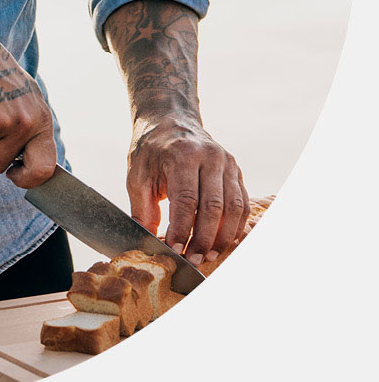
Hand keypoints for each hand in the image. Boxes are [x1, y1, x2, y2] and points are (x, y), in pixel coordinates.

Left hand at [127, 115, 248, 263]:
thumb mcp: (137, 175)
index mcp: (181, 155)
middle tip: (193, 259)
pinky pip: (243, 203)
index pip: (186, 200)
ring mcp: (227, 162)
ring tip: (208, 255)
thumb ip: (142, 208)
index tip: (174, 249)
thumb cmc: (151, 151)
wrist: (170, 121)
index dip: (182, 229)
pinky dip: (235, 226)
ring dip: (223, 237)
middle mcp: (209, 156)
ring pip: (234, 207)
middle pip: (213, 206)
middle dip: (203, 238)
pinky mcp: (236, 170)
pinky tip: (222, 241)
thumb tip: (147, 241)